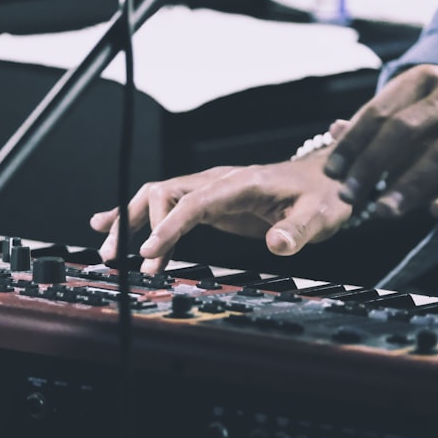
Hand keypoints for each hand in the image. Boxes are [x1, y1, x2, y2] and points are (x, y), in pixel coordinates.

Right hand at [90, 137, 352, 274]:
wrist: (329, 178)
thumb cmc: (324, 196)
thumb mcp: (321, 216)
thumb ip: (299, 230)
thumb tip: (277, 244)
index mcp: (243, 183)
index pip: (196, 201)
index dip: (169, 226)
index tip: (148, 253)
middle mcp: (220, 180)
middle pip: (166, 193)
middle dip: (138, 224)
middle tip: (118, 259)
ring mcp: (211, 188)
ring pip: (160, 197)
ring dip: (132, 221)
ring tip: (109, 250)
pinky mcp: (210, 199)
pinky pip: (169, 206)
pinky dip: (142, 218)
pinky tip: (114, 226)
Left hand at [323, 65, 437, 217]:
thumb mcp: (431, 99)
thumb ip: (385, 117)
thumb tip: (333, 130)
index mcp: (428, 79)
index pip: (381, 111)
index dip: (353, 143)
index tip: (332, 173)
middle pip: (405, 130)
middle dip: (371, 165)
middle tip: (349, 195)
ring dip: (409, 185)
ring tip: (383, 211)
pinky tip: (436, 211)